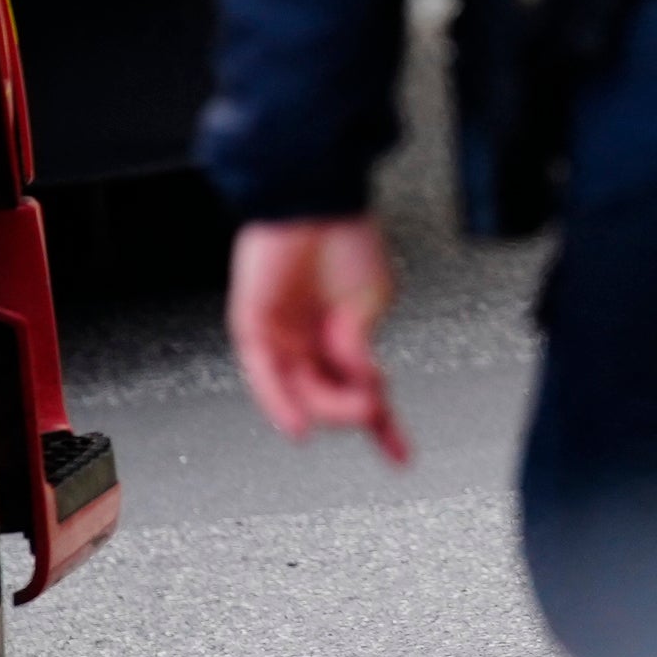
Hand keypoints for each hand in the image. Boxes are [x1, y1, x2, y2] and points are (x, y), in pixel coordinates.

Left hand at [226, 217, 411, 466]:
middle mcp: (311, 343)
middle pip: (332, 399)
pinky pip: (266, 378)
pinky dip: (282, 405)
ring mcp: (283, 338)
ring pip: (303, 394)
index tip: (401, 459)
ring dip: (330, 409)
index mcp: (343, 337)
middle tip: (374, 406)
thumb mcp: (372, 297)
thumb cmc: (345, 237)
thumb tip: (364, 379)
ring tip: (358, 406)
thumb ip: (362, 344)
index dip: (384, 429)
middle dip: (356, 410)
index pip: (364, 392)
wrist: (315, 198)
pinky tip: (300, 425)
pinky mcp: (255, 329)